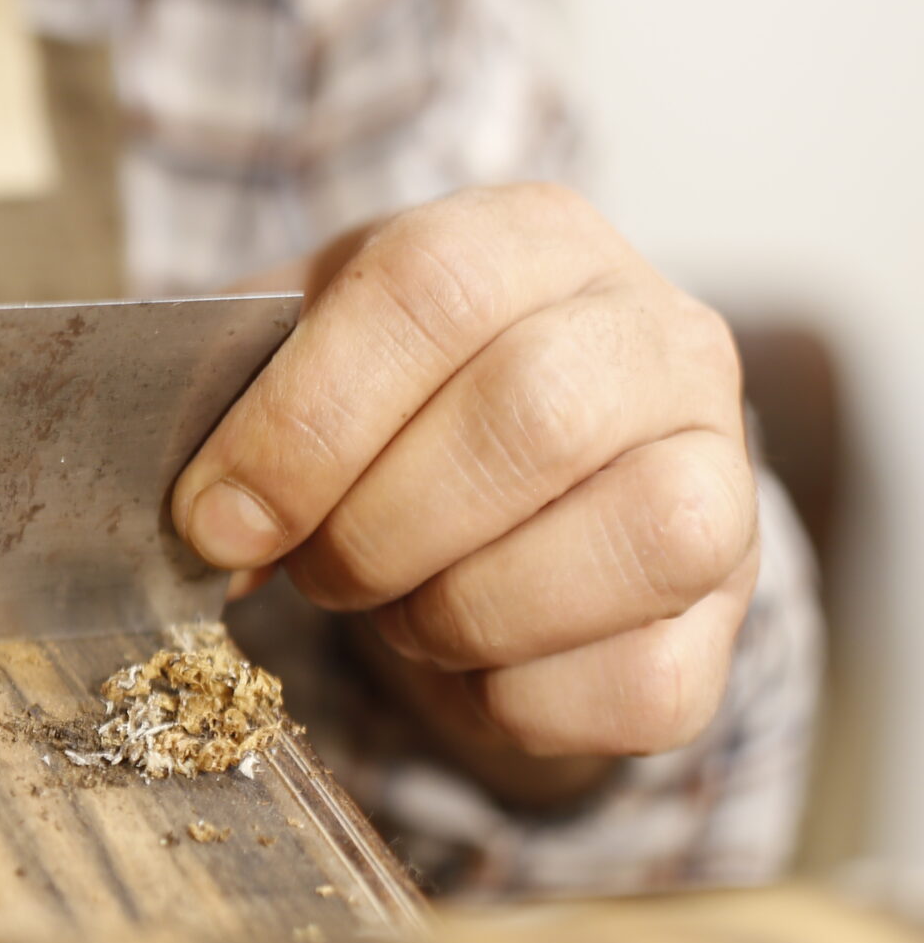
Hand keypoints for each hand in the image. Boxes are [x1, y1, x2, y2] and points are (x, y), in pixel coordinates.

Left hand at [171, 183, 756, 788]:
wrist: (525, 483)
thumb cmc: (391, 408)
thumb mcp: (300, 353)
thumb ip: (231, 406)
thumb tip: (211, 527)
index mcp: (534, 241)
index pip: (431, 288)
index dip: (304, 420)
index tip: (216, 518)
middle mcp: (661, 338)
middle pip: (535, 415)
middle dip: (378, 528)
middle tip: (314, 568)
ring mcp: (723, 474)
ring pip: (632, 543)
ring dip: (459, 615)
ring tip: (399, 606)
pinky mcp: (731, 614)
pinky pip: (642, 682)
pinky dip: (518, 700)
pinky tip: (473, 661)